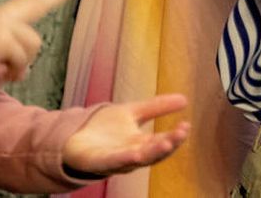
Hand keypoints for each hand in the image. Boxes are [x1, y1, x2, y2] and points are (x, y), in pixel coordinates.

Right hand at [0, 0, 83, 82]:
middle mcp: (1, 16)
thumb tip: (23, 72)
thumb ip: (7, 60)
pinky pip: (20, 59)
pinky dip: (11, 71)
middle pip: (38, 2)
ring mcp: (1, 24)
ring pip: (32, 45)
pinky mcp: (1, 38)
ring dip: (20, 64)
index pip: (31, 2)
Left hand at [63, 94, 189, 177]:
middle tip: (180, 134)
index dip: (175, 136)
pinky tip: (136, 154)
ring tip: (166, 144)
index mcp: (141, 143)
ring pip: (137, 159)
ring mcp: (116, 160)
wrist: (74, 135)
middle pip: (154, 152)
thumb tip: (185, 99)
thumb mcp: (133, 112)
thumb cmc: (105, 128)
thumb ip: (157, 107)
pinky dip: (125, 159)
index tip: (186, 125)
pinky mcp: (97, 162)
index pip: (162, 141)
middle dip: (168, 144)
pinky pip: (113, 162)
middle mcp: (132, 154)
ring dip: (152, 153)